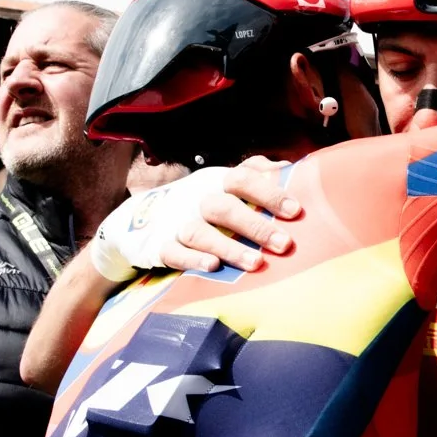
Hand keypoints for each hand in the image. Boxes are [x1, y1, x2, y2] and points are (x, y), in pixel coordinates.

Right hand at [91, 162, 305, 280]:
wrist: (140, 219)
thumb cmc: (200, 201)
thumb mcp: (224, 182)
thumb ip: (257, 173)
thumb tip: (295, 168)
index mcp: (217, 182)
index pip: (243, 179)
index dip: (270, 193)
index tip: (296, 211)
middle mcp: (197, 199)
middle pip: (224, 208)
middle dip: (255, 225)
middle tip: (285, 244)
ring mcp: (176, 223)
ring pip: (200, 233)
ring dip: (229, 248)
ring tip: (256, 263)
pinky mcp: (160, 246)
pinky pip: (174, 253)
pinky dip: (192, 260)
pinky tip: (212, 267)